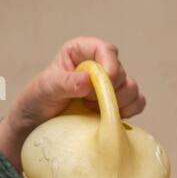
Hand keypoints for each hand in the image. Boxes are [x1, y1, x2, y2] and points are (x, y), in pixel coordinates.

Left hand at [0, 36, 145, 170]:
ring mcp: (110, 88)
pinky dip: (130, 111)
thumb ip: (65, 83)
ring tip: (94, 111)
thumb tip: (87, 80)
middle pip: (121, 73)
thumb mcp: (45, 89)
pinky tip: (111, 118)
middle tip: (87, 103)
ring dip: (119, 103)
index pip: (106, 50)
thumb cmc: (38, 102)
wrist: (38, 126)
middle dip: (110, 91)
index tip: (106, 82)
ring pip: (132, 89)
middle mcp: (99, 67)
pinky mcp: (117, 106)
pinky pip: (137, 104)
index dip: (111, 65)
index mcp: (82, 53)